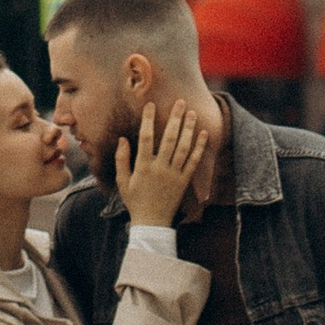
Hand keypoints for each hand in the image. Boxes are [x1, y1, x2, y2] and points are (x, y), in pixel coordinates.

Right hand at [116, 97, 218, 226]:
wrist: (152, 223)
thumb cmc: (135, 201)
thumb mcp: (122, 181)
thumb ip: (122, 159)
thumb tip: (123, 138)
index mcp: (143, 166)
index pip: (146, 138)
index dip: (148, 120)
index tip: (151, 105)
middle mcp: (160, 168)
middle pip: (168, 139)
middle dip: (174, 119)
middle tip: (179, 102)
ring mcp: (174, 175)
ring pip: (183, 148)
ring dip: (188, 129)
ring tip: (192, 113)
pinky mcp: (184, 181)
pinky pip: (193, 162)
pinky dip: (199, 147)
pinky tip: (203, 134)